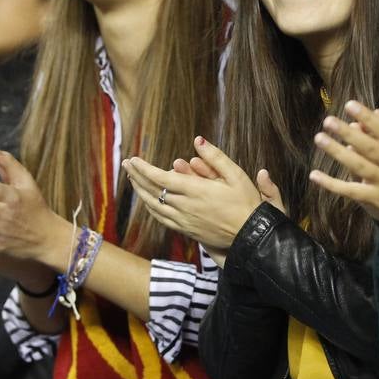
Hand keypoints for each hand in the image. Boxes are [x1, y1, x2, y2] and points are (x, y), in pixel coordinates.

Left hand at [124, 137, 264, 250]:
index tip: (133, 159)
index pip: (161, 178)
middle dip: (137, 176)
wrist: (251, 237)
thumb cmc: (246, 204)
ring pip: (154, 205)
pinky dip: (151, 207)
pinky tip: (147, 201)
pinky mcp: (187, 230)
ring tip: (132, 180)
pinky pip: (162, 218)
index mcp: (196, 190)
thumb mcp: (236, 175)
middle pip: (153, 191)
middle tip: (126, 164)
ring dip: (141, 191)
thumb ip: (215, 157)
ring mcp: (184, 220)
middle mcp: (185, 206)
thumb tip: (198, 140)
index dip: (144, 168)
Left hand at [309, 96, 378, 232]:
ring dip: (338, 153)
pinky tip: (315, 175)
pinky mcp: (378, 200)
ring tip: (320, 139)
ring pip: (359, 167)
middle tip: (328, 120)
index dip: (368, 118)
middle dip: (348, 134)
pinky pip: (353, 192)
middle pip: (370, 148)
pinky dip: (333, 185)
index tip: (350, 105)